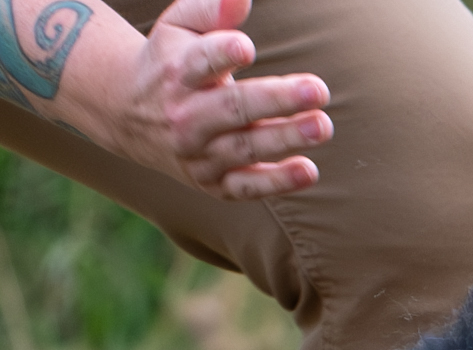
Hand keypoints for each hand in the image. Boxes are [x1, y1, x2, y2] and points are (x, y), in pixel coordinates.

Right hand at [107, 0, 331, 199]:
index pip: (199, 63)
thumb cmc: (171, 61)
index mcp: (178, 72)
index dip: (221, 54)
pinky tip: (309, 170)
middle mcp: (185, 115)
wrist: (127, 116)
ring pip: (245, 147)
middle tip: (318, 89)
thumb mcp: (179, 27)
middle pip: (232, 108)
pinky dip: (276, 182)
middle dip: (276, 99)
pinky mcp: (213, 182)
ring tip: (323, 125)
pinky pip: (246, 187)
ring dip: (286, 138)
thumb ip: (210, 9)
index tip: (246, 47)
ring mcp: (198, 153)